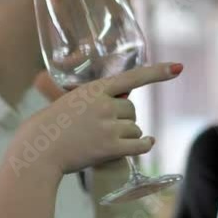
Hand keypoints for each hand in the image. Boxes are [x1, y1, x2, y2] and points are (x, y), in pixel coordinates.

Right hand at [12, 63, 181, 176]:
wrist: (38, 149)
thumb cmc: (48, 127)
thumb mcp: (69, 103)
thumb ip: (93, 101)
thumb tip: (119, 107)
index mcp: (93, 90)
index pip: (131, 77)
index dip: (157, 72)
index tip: (178, 67)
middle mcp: (104, 106)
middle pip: (131, 110)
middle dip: (123, 118)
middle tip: (103, 127)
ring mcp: (109, 127)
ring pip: (135, 129)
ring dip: (127, 135)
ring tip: (104, 141)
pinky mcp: (111, 147)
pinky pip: (139, 145)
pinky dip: (144, 144)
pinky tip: (146, 143)